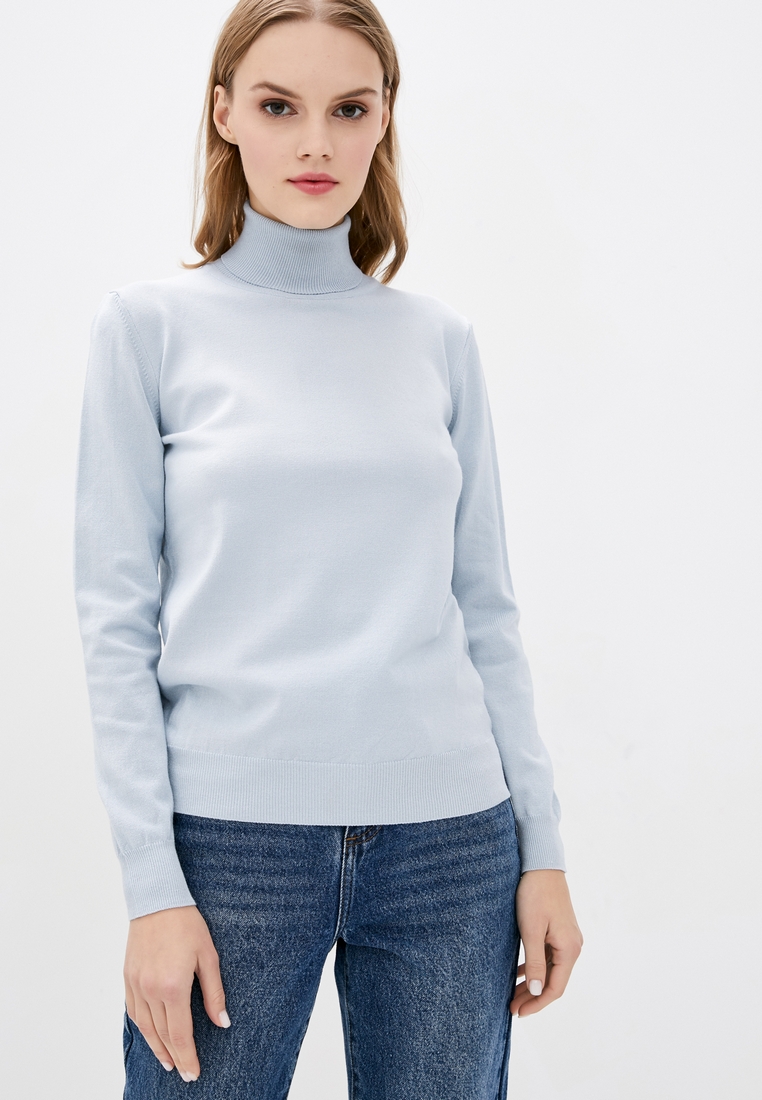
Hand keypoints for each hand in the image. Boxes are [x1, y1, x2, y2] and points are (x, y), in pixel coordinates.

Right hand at [124, 904, 229, 1081]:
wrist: (157, 900)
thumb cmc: (187, 924)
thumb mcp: (208, 956)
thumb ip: (214, 992)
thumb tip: (223, 1022)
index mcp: (173, 986)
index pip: (180, 1034)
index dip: (187, 1056)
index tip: (193, 1073)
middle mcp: (151, 990)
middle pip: (162, 1035)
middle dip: (175, 1057)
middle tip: (184, 1073)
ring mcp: (136, 984)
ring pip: (145, 1027)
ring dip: (157, 1047)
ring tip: (168, 1061)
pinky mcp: (127, 977)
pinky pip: (133, 1011)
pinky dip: (143, 1028)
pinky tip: (151, 1034)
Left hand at [510, 869, 582, 1017]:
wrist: (541, 864)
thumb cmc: (535, 894)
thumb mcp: (531, 930)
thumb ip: (535, 962)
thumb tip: (537, 991)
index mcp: (569, 949)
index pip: (555, 987)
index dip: (537, 1003)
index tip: (518, 1012)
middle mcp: (573, 946)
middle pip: (553, 981)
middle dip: (533, 996)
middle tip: (511, 1008)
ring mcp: (567, 938)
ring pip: (550, 969)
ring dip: (533, 983)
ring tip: (513, 994)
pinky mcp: (559, 930)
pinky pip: (548, 956)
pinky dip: (535, 967)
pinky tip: (520, 972)